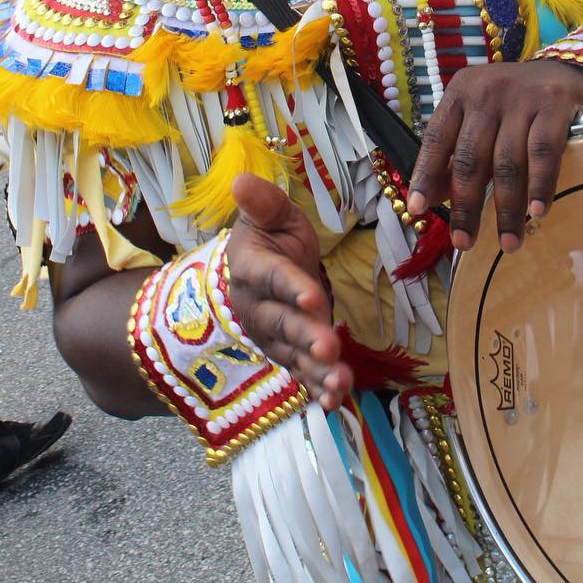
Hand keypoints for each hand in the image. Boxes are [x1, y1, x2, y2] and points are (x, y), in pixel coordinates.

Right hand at [226, 174, 352, 411]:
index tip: (314, 297)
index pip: (272, 277)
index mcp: (251, 266)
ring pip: (293, 354)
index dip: (291, 288)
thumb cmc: (272, 236)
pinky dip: (318, 389)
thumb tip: (242, 180)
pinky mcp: (287, 354)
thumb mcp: (274, 215)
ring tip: (340, 383)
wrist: (263, 270)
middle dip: (306, 335)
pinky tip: (336, 401)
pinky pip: (301, 373)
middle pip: (282, 322)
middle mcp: (256, 306)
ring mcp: (270, 335)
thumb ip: (264, 203)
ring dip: (316, 370)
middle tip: (328, 347)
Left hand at [406, 62, 582, 253]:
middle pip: (471, 158)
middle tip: (464, 243)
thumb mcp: (479, 120)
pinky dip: (540, 185)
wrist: (566, 69)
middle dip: (466, 206)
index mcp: (460, 94)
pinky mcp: (555, 104)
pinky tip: (538, 212)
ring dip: (507, 208)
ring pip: (507, 163)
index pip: (436, 139)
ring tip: (509, 242)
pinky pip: (543, 153)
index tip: (416, 209)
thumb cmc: (513, 103)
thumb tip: (429, 199)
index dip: (425, 175)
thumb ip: (456, 156)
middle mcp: (486, 92)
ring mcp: (521, 97)